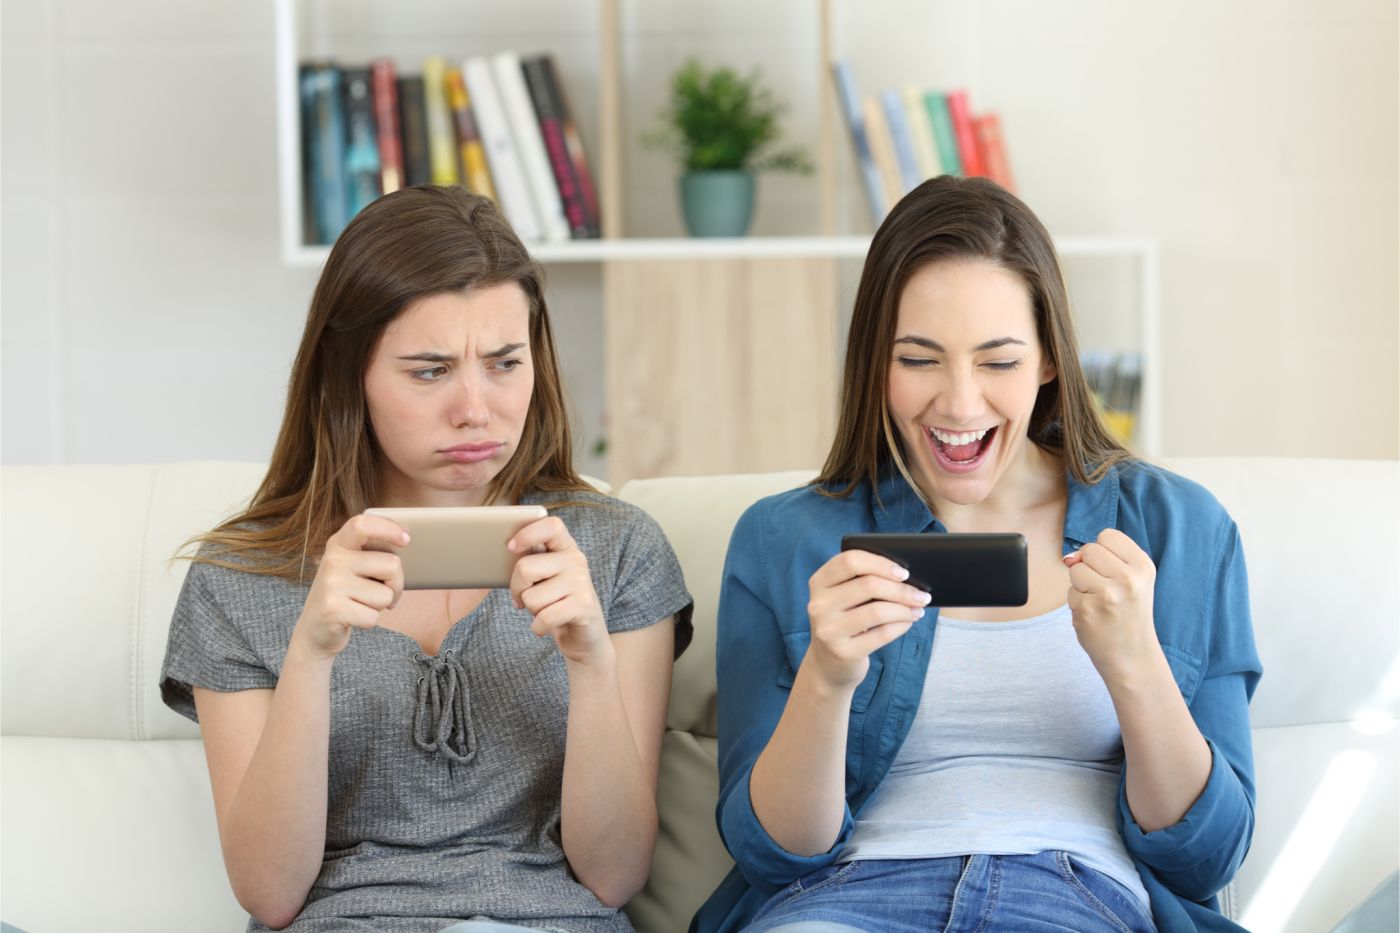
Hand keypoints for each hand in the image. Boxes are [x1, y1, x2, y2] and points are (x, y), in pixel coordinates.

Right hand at [292, 513, 406, 662]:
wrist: (314, 628)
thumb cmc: (346, 593)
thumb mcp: (353, 567)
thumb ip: (373, 553)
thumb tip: (407, 544)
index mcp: (338, 544)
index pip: (362, 525)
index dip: (387, 528)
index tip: (406, 540)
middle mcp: (333, 560)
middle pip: (392, 565)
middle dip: (396, 583)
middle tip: (383, 591)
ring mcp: (331, 585)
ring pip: (385, 594)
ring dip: (380, 605)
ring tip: (360, 603)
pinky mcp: (333, 610)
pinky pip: (373, 616)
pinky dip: (369, 621)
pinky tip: (353, 617)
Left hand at [508, 516, 610, 665]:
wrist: (584, 635)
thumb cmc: (555, 601)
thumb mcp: (544, 577)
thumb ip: (531, 560)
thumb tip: (506, 551)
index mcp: (565, 547)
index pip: (551, 526)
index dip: (527, 533)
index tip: (510, 547)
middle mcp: (576, 560)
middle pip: (525, 568)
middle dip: (516, 589)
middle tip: (525, 597)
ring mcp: (582, 582)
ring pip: (531, 597)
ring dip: (531, 610)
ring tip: (545, 609)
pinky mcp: (584, 606)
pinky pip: (544, 617)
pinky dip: (538, 627)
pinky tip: (546, 625)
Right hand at [802, 550, 929, 694]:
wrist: (828, 664)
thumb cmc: (844, 621)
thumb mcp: (842, 598)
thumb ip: (862, 581)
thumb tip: (904, 575)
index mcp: (819, 582)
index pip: (850, 561)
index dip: (880, 563)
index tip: (903, 572)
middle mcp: (818, 605)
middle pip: (869, 585)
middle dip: (902, 590)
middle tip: (922, 595)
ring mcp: (829, 630)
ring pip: (878, 610)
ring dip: (905, 609)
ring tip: (918, 609)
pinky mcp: (843, 652)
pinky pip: (882, 634)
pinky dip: (901, 626)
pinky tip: (908, 622)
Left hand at [1063, 528, 1161, 682]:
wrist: (1133, 656)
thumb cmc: (1129, 614)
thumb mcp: (1135, 580)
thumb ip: (1107, 559)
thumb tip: (1070, 557)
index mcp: (1143, 566)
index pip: (1108, 535)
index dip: (1103, 551)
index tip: (1112, 570)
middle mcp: (1128, 578)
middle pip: (1089, 550)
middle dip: (1089, 567)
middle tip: (1105, 589)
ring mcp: (1107, 594)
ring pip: (1075, 569)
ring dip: (1081, 585)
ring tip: (1100, 602)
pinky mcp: (1087, 609)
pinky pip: (1069, 592)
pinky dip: (1077, 603)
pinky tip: (1095, 616)